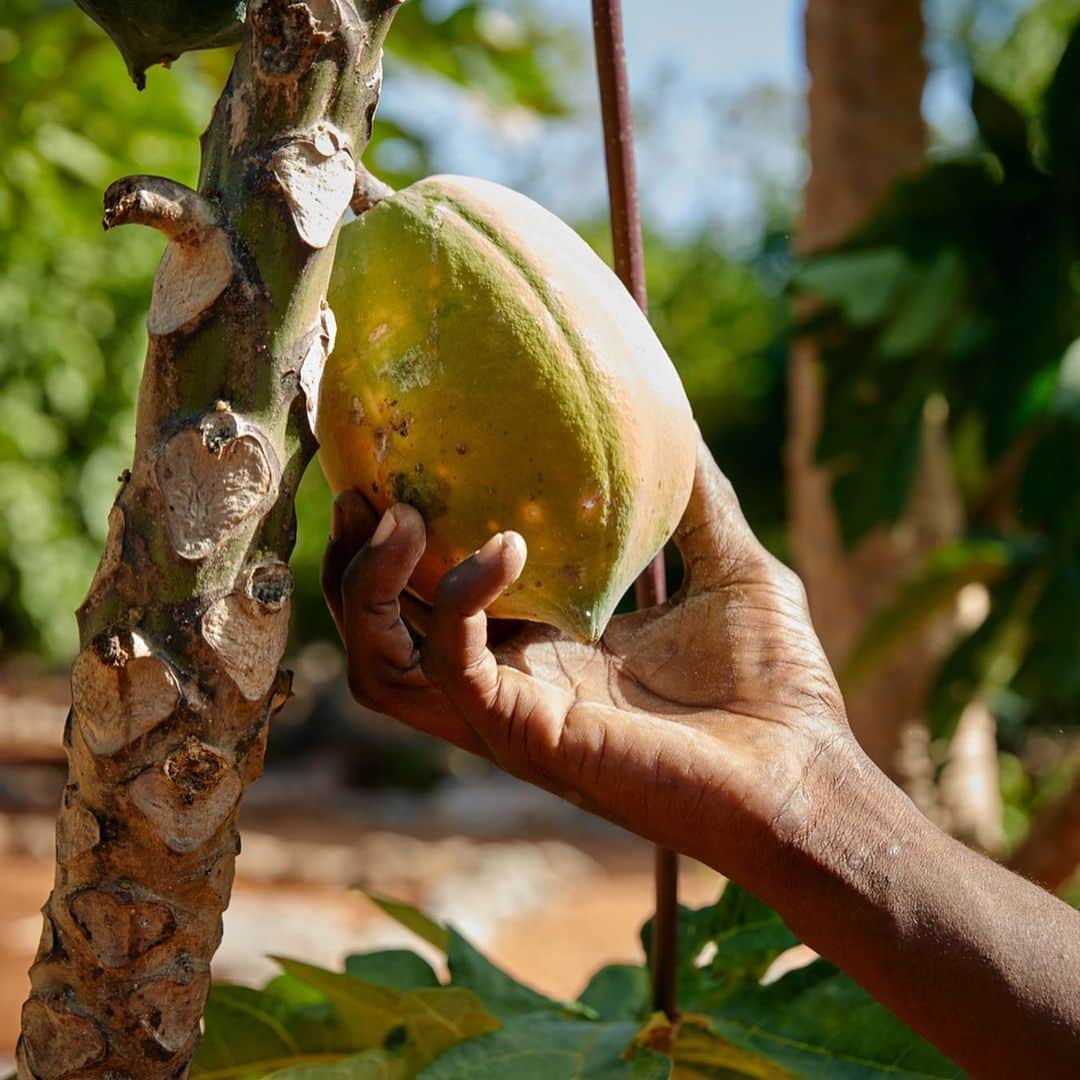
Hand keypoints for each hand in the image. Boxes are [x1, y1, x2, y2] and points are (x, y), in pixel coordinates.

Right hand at [321, 440, 852, 875]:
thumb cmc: (775, 683)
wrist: (804, 773)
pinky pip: (450, 667)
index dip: (399, 537)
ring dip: (370, 586)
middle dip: (355, 562)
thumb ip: (696, 496)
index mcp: (543, 642)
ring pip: (382, 659)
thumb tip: (680, 411)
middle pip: (381, 629)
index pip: (435, 592)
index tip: (397, 459)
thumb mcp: (731, 565)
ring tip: (400, 514)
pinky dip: (459, 599)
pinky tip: (506, 547)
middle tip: (368, 491)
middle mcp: (510, 677)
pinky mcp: (524, 732)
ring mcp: (508, 710)